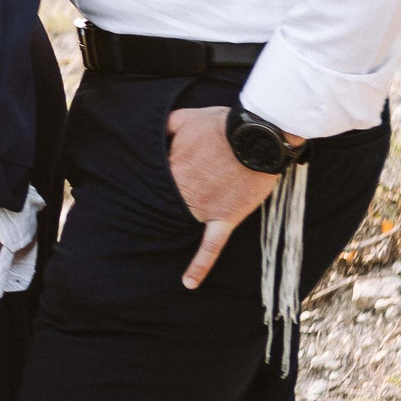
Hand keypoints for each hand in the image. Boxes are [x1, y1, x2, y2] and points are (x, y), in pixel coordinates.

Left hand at [167, 105, 284, 287]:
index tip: (143, 187)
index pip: (153, 182)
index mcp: (173, 168)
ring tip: (158, 241)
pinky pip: (212, 246)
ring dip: (176, 224)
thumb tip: (150, 130)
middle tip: (155, 206)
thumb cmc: (222, 124)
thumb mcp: (184, 117)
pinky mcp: (226, 217)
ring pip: (184, 221)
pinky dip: (200, 265)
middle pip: (166, 203)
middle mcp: (184, 192)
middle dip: (162, 203)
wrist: (257, 136)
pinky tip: (189, 282)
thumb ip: (164, 125)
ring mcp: (204, 208)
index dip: (152, 183)